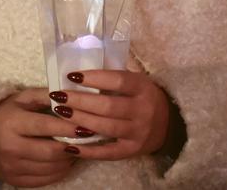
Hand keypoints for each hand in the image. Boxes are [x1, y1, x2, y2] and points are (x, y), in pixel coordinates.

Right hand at [0, 89, 80, 187]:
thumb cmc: (6, 114)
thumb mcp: (22, 98)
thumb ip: (46, 95)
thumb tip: (72, 96)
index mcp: (12, 123)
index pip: (46, 126)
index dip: (68, 127)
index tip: (87, 126)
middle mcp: (10, 148)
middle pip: (51, 152)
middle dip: (73, 146)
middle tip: (87, 140)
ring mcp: (12, 167)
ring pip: (51, 168)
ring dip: (69, 160)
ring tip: (79, 148)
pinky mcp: (15, 181)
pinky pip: (45, 180)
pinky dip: (60, 171)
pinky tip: (66, 160)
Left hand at [48, 70, 171, 161]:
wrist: (167, 124)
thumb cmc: (143, 96)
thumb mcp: (136, 81)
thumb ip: (114, 77)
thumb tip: (79, 73)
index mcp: (143, 87)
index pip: (118, 80)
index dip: (94, 78)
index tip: (72, 75)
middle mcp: (143, 110)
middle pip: (108, 106)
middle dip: (80, 101)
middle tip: (59, 96)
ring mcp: (138, 132)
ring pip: (105, 127)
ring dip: (80, 120)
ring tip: (60, 113)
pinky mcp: (132, 151)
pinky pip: (107, 152)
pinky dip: (87, 150)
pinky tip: (69, 144)